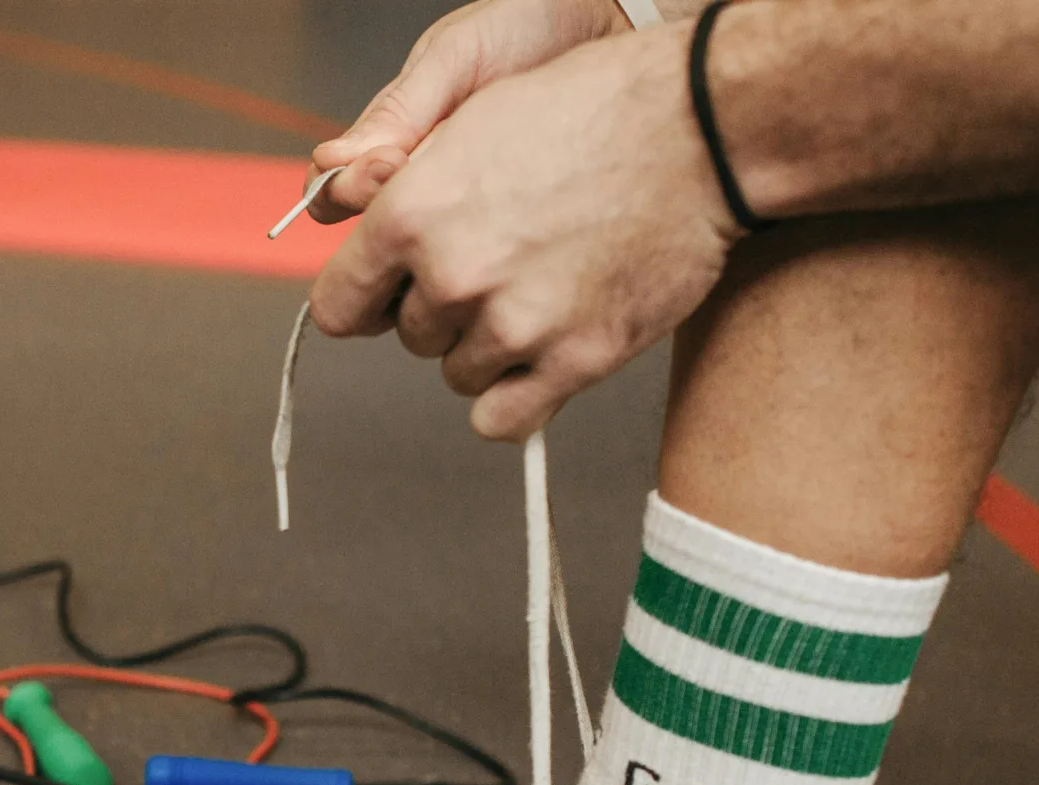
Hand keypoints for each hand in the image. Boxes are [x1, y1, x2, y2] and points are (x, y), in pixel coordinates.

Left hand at [307, 26, 740, 439]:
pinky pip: (504, 420)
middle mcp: (452, 276)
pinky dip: (517, 399)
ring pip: (460, 375)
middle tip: (505, 260)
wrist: (699, 126)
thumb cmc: (590, 111)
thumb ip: (404, 192)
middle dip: (445, 309)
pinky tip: (544, 354)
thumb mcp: (470, 124)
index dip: (365, 301)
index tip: (388, 297)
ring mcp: (514, 325)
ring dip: (489, 347)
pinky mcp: (573, 361)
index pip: (339, 305)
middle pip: (410, 338)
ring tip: (543, 286)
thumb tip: (353, 227)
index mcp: (410, 213)